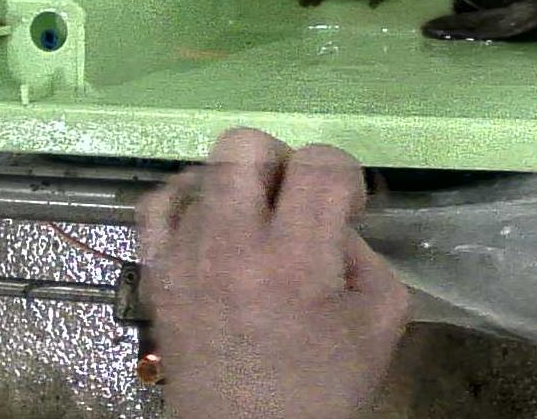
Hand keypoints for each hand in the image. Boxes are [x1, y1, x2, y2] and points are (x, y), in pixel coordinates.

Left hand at [139, 129, 409, 418]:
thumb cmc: (322, 390)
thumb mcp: (381, 320)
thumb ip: (367, 257)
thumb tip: (336, 225)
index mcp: (296, 260)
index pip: (319, 163)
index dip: (345, 174)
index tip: (347, 210)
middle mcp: (233, 247)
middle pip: (245, 146)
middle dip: (283, 160)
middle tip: (297, 202)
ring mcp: (185, 258)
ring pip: (203, 171)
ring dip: (241, 185)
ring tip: (257, 220)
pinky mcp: (157, 275)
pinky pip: (155, 205)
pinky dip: (186, 198)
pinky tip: (211, 218)